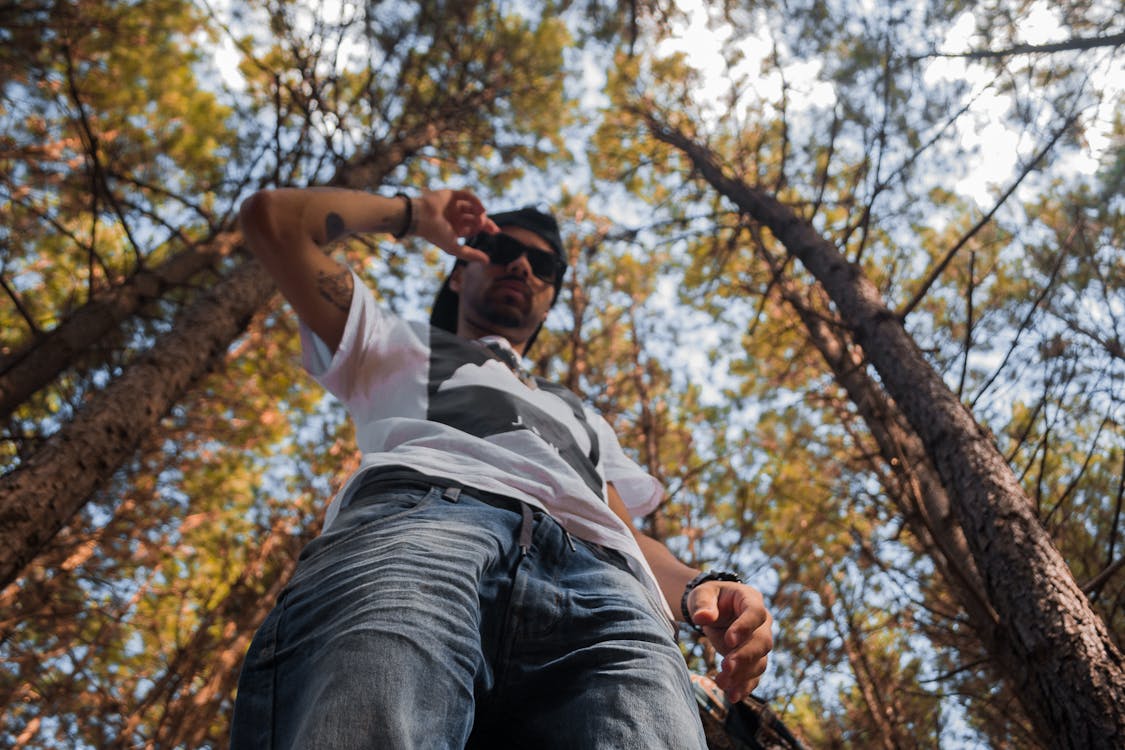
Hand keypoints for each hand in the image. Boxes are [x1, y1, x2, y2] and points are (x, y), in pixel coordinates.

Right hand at [414, 189, 498, 263]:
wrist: (421, 218)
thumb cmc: (436, 234)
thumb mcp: (455, 248)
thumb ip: (471, 254)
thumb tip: (487, 261)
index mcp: (455, 229)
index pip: (474, 228)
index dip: (485, 229)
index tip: (496, 231)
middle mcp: (455, 217)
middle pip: (476, 217)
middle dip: (486, 223)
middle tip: (495, 229)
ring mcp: (453, 205)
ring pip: (472, 207)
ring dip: (479, 213)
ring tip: (481, 219)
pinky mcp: (451, 195)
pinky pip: (467, 196)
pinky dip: (476, 201)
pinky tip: (481, 209)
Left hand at [687, 580, 772, 702]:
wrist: (713, 610)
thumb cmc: (709, 598)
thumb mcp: (702, 594)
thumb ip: (703, 604)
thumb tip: (702, 618)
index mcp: (750, 599)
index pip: (755, 613)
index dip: (745, 627)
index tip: (728, 641)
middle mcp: (762, 622)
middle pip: (762, 641)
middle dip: (744, 657)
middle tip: (725, 667)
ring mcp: (760, 642)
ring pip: (759, 661)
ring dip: (742, 675)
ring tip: (721, 684)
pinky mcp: (754, 659)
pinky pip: (754, 675)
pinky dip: (745, 686)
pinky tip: (733, 696)